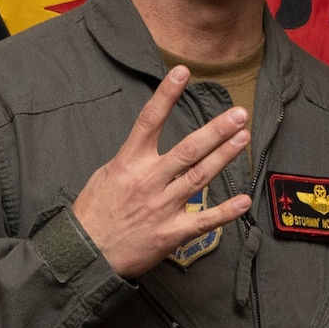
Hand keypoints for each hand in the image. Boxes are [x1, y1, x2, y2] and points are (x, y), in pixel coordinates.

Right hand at [72, 67, 253, 278]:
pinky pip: (203, 220)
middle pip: (188, 149)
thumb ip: (131, 159)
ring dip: (225, 156)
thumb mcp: (105, 176)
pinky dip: (225, 212)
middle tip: (238, 114)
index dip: (166, 95)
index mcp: (129, 163)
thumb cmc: (93, 214)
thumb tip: (147, 143)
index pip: (149, 121)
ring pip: (200, 176)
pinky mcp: (170, 233)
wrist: (84, 255)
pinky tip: (244, 200)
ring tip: (244, 138)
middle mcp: (149, 181)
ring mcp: (162, 207)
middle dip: (216, 130)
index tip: (183, 72)